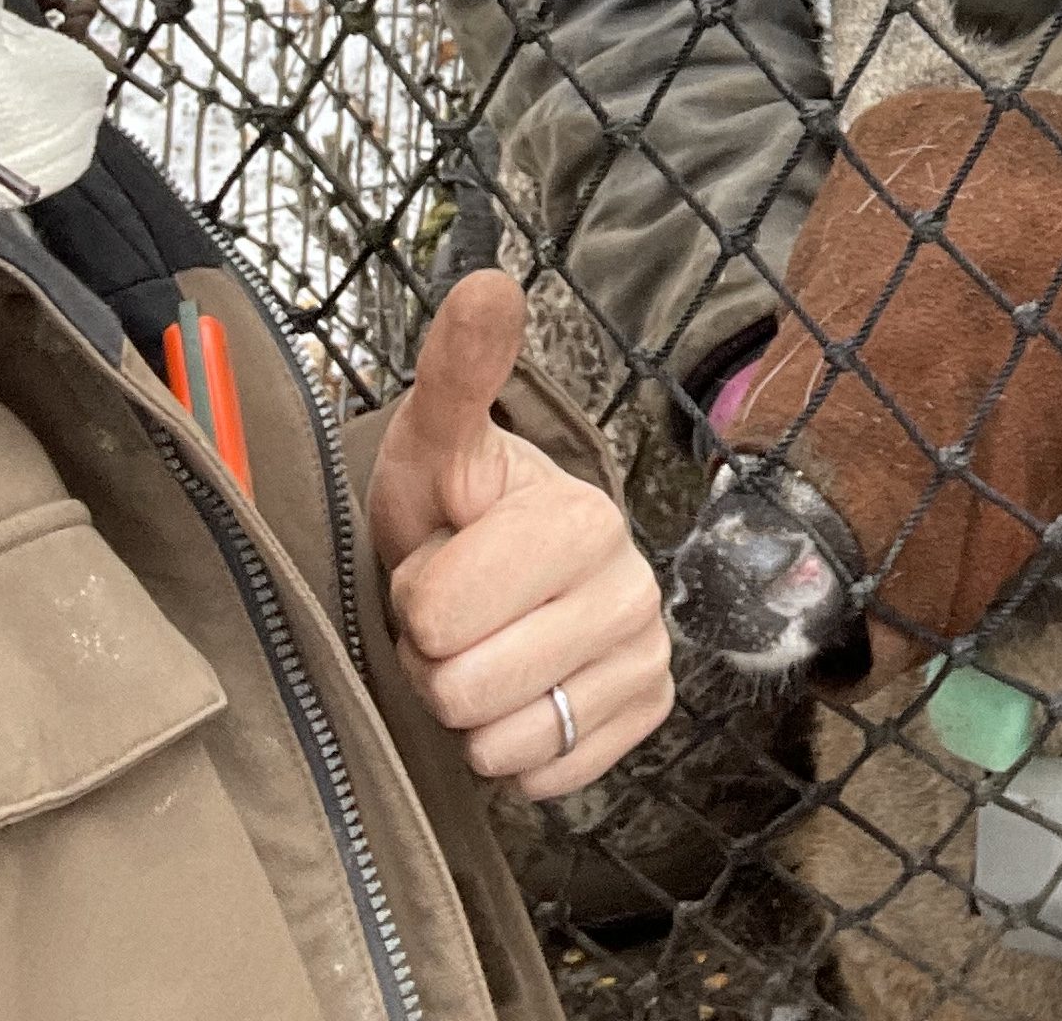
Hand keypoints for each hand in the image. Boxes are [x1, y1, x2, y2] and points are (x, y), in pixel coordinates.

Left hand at [367, 268, 674, 799]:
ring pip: (501, 742)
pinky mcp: (645, 716)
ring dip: (466, 710)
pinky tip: (518, 693)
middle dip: (434, 658)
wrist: (491, 570)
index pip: (442, 612)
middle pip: (465, 687)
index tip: (434, 558)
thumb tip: (487, 282)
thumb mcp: (432, 444)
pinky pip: (542, 778)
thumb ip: (457, 375)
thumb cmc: (450, 509)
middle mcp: (636, 586)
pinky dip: (511, 751)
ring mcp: (647, 656)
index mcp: (583, 517)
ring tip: (481, 650)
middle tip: (451, 615)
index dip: (413, 596)